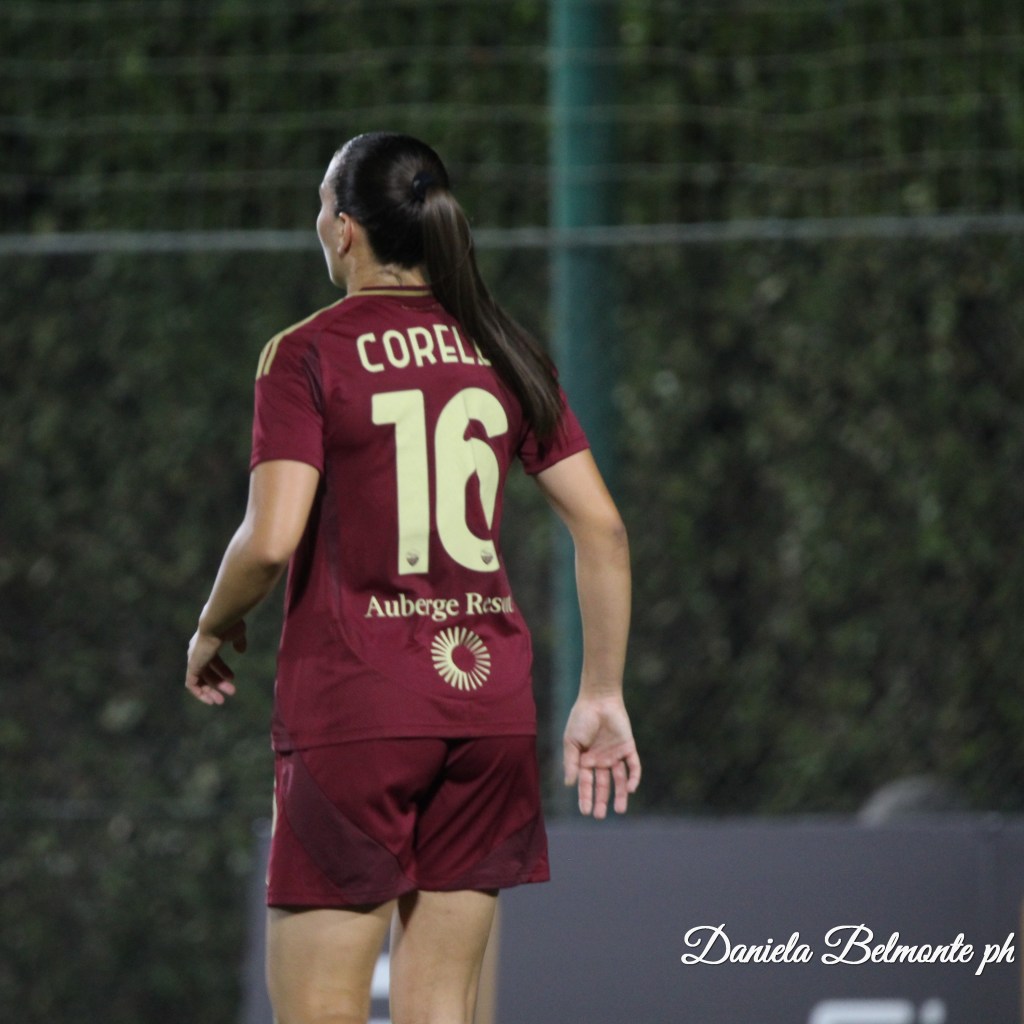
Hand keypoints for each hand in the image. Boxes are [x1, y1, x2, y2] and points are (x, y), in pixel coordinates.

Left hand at [185, 620, 246, 705]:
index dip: (222, 671)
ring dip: (211, 691)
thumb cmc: (229, 625)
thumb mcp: (237, 634)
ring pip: (200, 680)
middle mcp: (198, 652)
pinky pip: (192, 684)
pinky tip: (210, 699)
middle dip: (219, 683)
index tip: (232, 678)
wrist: (217, 622)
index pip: (212, 661)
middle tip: (231, 692)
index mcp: (207, 643)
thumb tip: (241, 650)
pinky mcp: (192, 666)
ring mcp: (194, 659)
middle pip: (207, 672)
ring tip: (222, 700)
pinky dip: (199, 693)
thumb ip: (238, 642)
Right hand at [563, 694, 640, 817]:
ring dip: (620, 795)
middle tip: (599, 816)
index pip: (586, 783)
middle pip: (603, 785)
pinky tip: (630, 788)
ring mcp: (615, 755)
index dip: (585, 797)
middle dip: (601, 800)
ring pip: (619, 779)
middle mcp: (601, 760)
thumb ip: (571, 763)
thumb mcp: (571, 742)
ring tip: (619, 810)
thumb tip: (570, 785)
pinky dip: (633, 777)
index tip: (585, 812)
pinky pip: (633, 766)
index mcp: (585, 759)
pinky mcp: (628, 747)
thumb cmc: (581, 719)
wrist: (598, 699)